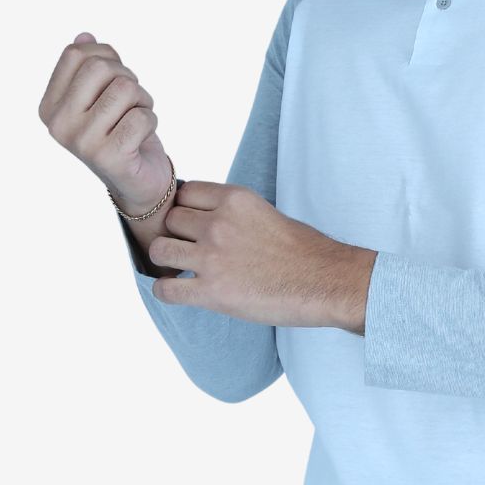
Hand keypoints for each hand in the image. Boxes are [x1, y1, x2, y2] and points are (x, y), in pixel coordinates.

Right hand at [38, 31, 172, 208]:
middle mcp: (59, 124)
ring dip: (142, 100)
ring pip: (125, 89)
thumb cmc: (121, 132)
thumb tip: (84, 37)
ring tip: (135, 119)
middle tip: (130, 102)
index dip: (107, 56)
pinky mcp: (108, 157)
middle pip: (101, 67)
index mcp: (50, 106)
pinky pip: (141, 116)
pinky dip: (151, 121)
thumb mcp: (102, 96)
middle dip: (127, 78)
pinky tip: (141, 138)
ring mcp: (81, 142)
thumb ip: (90, 66)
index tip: (114, 79)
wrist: (137, 182)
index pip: (76, 53)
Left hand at [147, 179, 370, 328]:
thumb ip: (233, 212)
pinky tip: (179, 291)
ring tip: (180, 268)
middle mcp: (219, 224)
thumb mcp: (265, 212)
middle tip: (189, 248)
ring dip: (167, 259)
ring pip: (159, 249)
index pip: (185, 192)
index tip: (192, 222)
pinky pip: (165, 289)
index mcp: (234, 200)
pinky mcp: (212, 291)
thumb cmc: (304, 251)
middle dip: (177, 233)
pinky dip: (166, 291)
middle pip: (170, 219)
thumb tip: (208, 217)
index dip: (185, 208)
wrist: (325, 282)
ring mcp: (212, 257)